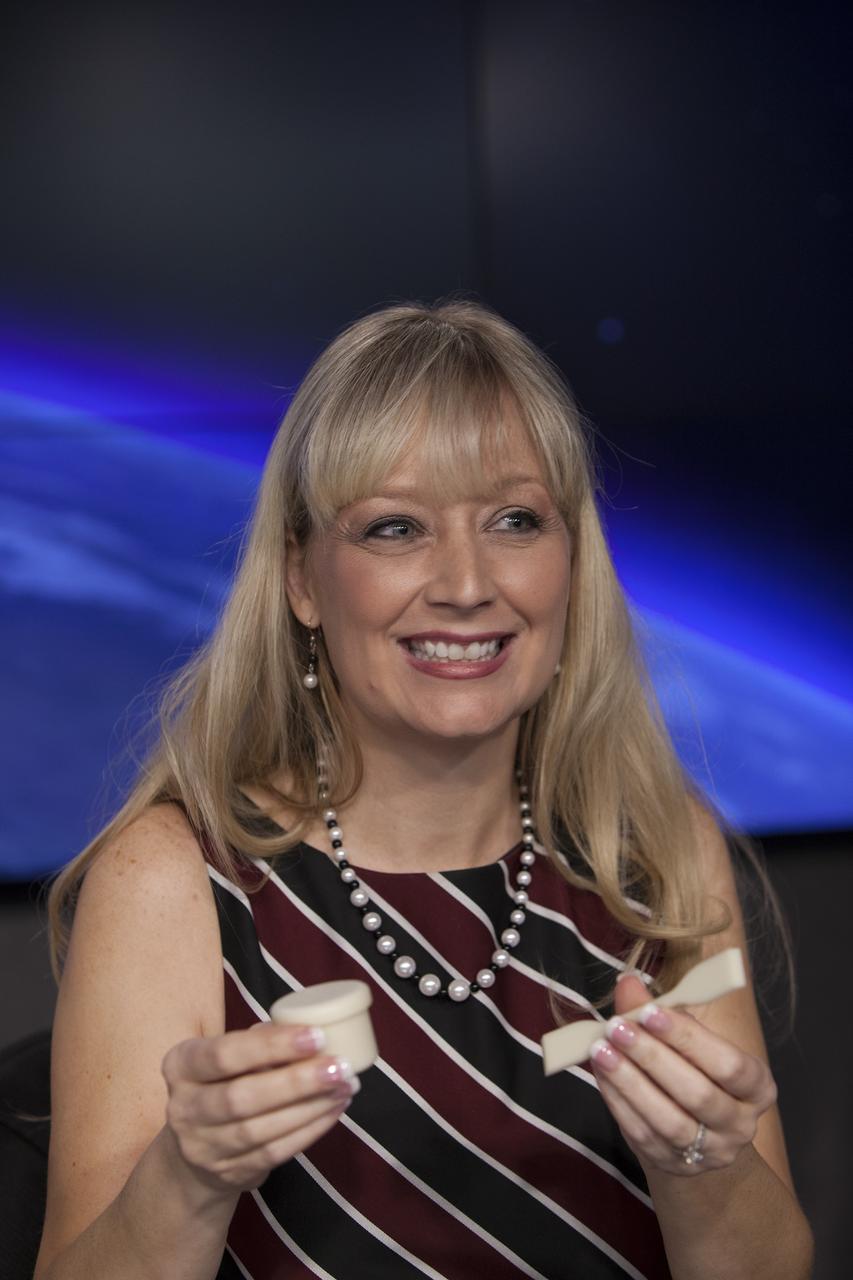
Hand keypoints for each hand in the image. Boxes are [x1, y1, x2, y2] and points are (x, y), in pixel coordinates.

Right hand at [162, 1021, 357, 1194]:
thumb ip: (258, 1042)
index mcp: (181, 1065)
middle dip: (296, 1081)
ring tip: (345, 1086)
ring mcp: (204, 1147)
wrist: (195, 1151)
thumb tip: (309, 1028)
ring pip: (261, 1129)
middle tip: (339, 1066)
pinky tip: (333, 1110)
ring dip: (311, 1107)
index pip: (225, 1054)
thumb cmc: (221, 1084)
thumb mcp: (226, 1058)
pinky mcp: (228, 1173)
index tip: (316, 1035)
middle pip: (242, 1097)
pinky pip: (275, 1152)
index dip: (272, 1046)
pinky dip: (310, 1130)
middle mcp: (184, 1108)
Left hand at [589, 973, 777, 1176]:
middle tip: (617, 1027)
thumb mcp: (692, 1041)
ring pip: (668, 1120)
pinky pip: (642, 1134)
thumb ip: (664, 1013)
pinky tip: (601, 1074)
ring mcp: (709, 1151)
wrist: (700, 1133)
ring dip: (630, 1082)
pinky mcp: (674, 1165)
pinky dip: (618, 1101)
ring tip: (601, 1050)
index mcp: (757, 1087)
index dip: (688, 1038)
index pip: (728, 1064)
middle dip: (652, 1057)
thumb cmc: (699, 1071)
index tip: (649, 1011)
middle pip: (697, 1094)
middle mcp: (740, 1124)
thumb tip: (628, 985)